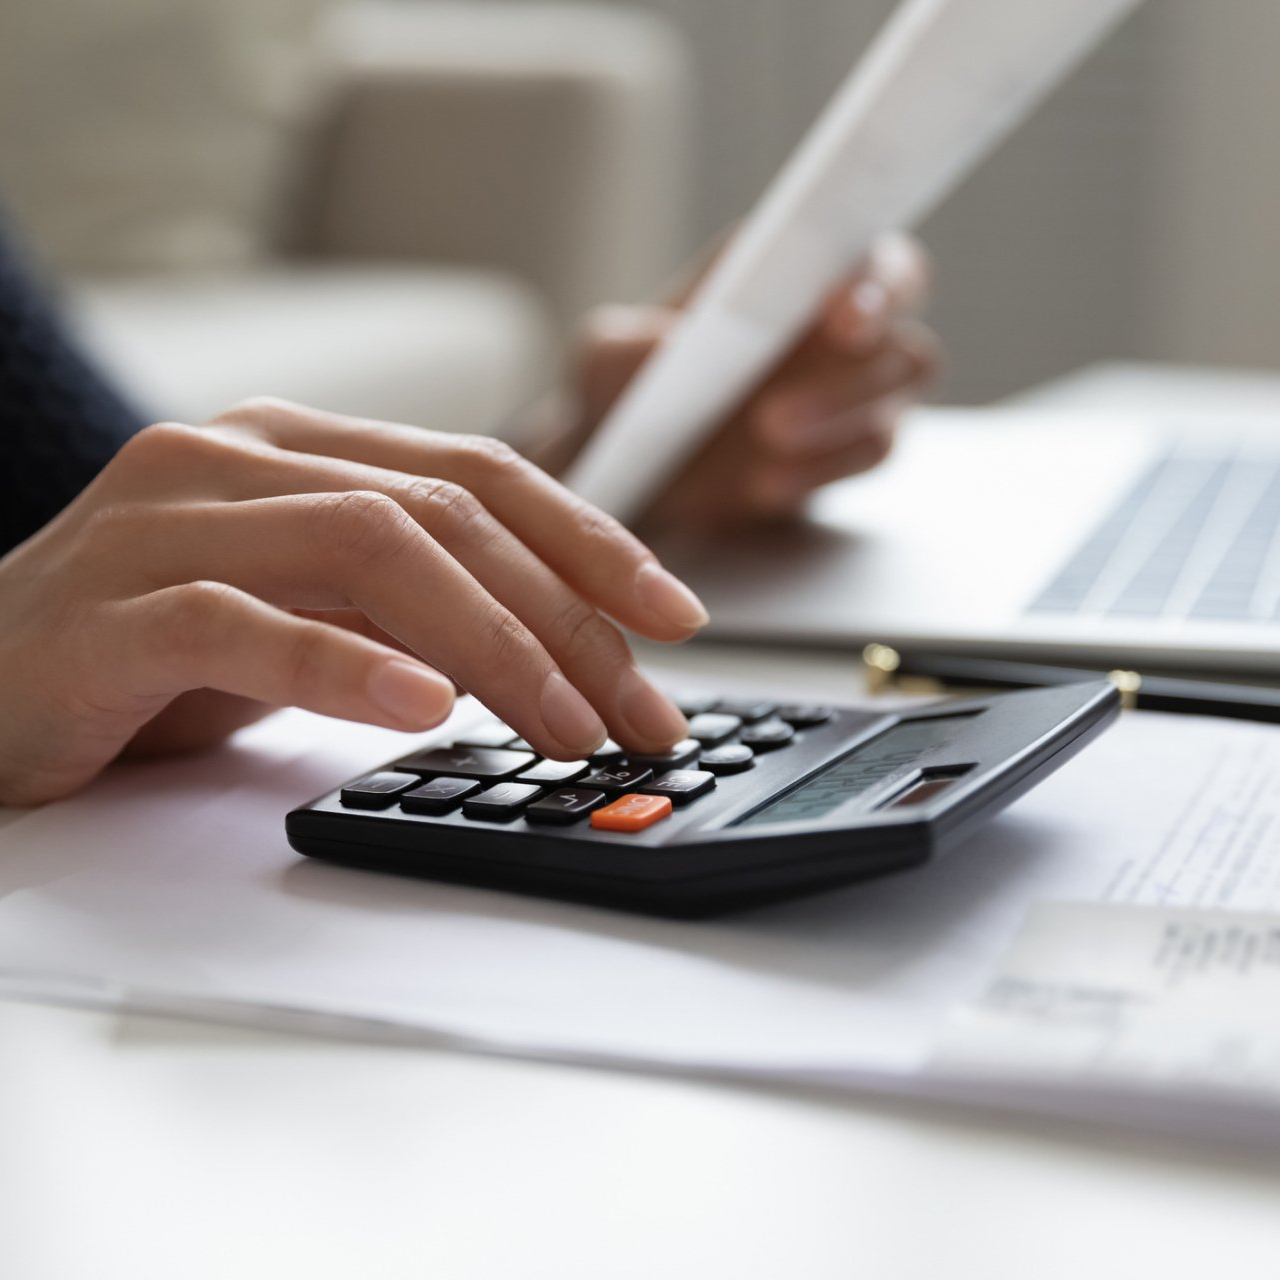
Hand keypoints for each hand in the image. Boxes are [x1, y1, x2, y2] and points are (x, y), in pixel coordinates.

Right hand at [0, 399, 705, 805]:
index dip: (591, 541)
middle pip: (448, 512)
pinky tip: (425, 710)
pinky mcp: (106, 609)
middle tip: (637, 710)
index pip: (479, 472)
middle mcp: (236, 457)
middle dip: (566, 617)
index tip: (672, 616)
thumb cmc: (153, 653)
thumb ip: (412, 604)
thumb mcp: (311, 612)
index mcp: (299, 448)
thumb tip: (560, 649)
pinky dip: (347, 666)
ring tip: (564, 727)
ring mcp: (164, 521)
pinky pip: (245, 626)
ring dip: (493, 644)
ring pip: (371, 548)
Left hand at [557, 231, 937, 529]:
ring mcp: (851, 388)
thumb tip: (668, 347)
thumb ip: (627, 348)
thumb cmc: (624, 390)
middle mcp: (836, 321)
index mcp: (791, 267)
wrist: (631, 471)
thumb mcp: (603, 362)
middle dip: (859, 370)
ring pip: (896, 396)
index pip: (868, 253)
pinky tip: (767, 484)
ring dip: (840, 421)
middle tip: (777, 412)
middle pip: (901, 331)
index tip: (840, 309)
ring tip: (766, 444)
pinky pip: (868, 454)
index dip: (873, 277)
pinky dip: (824, 470)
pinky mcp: (845, 449)